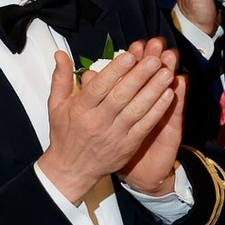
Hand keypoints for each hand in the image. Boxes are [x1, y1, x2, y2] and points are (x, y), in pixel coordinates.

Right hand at [38, 39, 181, 208]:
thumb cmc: (65, 135)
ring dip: (154, 90)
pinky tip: (168, 95)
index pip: (99, 87)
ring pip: (136, 109)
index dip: (116, 71)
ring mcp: (114, 135)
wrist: (72, 170)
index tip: (130, 56)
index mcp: (80, 109)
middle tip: (155, 59)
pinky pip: (145, 126)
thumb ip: (61, 78)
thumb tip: (60, 54)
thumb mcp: (56, 106)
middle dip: (140, 76)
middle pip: (121, 96)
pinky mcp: (128, 145)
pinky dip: (157, 110)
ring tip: (166, 73)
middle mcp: (97, 121)